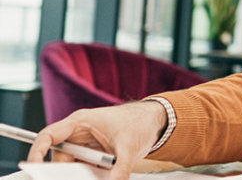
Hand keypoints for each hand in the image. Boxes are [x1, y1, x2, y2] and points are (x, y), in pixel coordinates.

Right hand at [27, 101, 166, 179]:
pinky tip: (106, 173)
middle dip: (67, 173)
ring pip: (73, 168)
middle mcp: (78, 135)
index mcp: (80, 122)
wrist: (154, 122)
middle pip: (60, 159)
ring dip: (84, 175)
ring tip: (102, 170)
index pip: (49, 136)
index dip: (38, 151)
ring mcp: (85, 147)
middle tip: (82, 175)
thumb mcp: (130, 148)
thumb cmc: (138, 123)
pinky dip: (92, 176)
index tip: (33, 167)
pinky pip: (85, 171)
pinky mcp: (93, 157)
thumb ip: (120, 169)